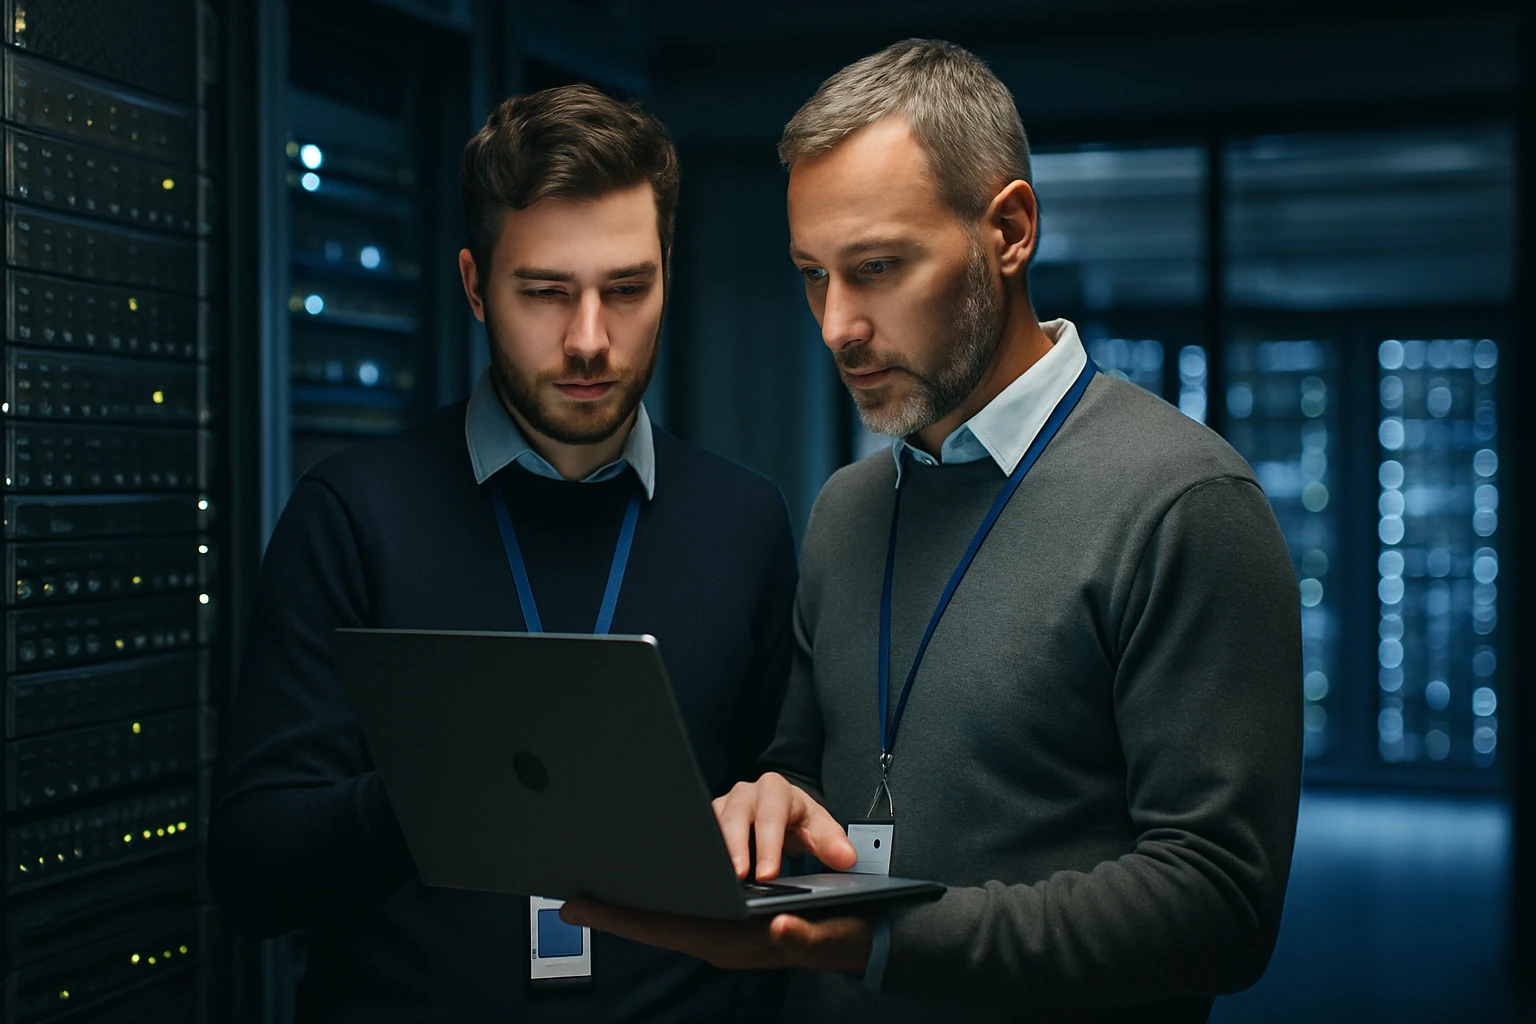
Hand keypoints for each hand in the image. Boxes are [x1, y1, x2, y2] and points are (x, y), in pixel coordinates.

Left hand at [560, 900, 872, 972]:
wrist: (860, 939)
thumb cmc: (841, 933)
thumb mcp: (830, 935)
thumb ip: (804, 937)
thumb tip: (779, 928)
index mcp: (734, 943)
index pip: (668, 929)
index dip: (623, 917)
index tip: (580, 905)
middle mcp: (721, 938)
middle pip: (657, 924)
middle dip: (615, 913)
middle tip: (570, 901)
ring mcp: (723, 930)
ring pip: (668, 919)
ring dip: (634, 912)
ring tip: (595, 898)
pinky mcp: (730, 919)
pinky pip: (683, 915)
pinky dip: (655, 906)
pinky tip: (640, 893)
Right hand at [713, 772, 856, 879]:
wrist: (785, 813)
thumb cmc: (801, 820)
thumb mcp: (821, 829)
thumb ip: (833, 844)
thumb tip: (847, 858)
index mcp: (776, 790)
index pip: (771, 816)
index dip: (768, 845)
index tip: (768, 874)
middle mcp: (748, 792)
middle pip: (736, 815)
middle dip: (736, 847)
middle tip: (739, 876)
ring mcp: (727, 803)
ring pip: (715, 821)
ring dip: (718, 849)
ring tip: (721, 877)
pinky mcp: (713, 817)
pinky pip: (704, 830)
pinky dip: (708, 851)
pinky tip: (710, 871)